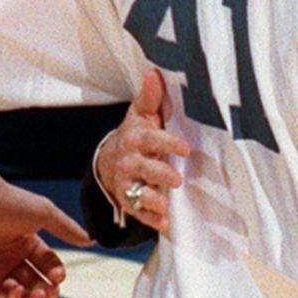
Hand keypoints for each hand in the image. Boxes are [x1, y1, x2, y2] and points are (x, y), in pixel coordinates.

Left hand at [0, 181, 91, 297]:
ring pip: (15, 297)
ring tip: (35, 295)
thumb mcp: (46, 214)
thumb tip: (91, 241)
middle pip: (34, 284)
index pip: (47, 266)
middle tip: (49, 292)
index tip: (59, 275)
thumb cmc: (9, 203)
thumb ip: (67, 230)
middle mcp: (9, 258)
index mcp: (25, 242)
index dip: (56, 274)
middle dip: (45, 292)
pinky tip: (17, 294)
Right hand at [97, 69, 191, 236]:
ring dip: (151, 200)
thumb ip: (150, 97)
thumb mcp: (140, 114)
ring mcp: (127, 183)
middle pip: (142, 168)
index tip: (186, 148)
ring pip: (136, 193)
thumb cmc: (136, 133)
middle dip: (158, 173)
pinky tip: (165, 225)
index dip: (167, 143)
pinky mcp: (129, 201)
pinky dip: (151, 220)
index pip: (150, 139)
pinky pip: (139, 213)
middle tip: (176, 180)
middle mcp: (128, 161)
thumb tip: (155, 72)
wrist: (112, 159)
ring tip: (166, 204)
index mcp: (134, 138)